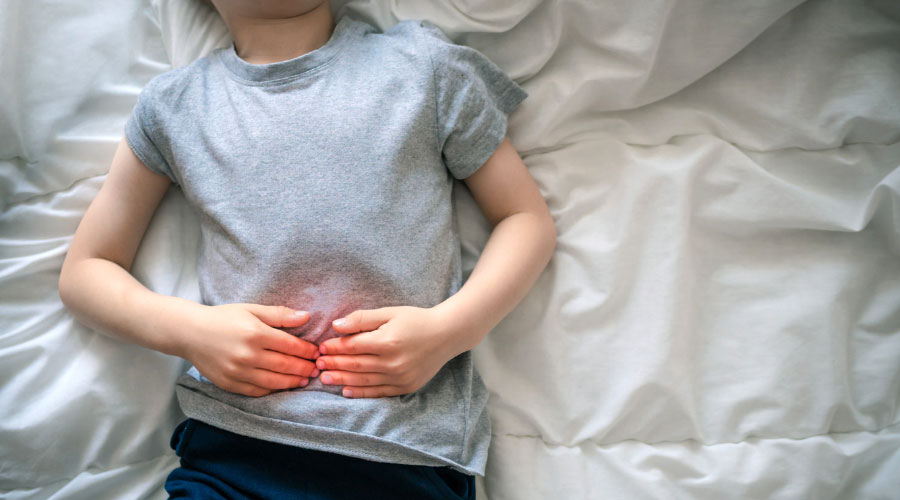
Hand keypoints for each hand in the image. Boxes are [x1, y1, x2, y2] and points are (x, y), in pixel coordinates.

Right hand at [179, 303, 319, 396]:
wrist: (189, 332)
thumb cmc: (223, 318)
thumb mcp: (252, 309)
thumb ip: (279, 315)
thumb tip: (306, 316)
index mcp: (255, 333)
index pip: (291, 346)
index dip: (307, 350)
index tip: (317, 352)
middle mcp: (248, 355)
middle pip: (285, 365)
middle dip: (304, 368)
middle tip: (316, 368)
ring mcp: (238, 372)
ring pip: (273, 382)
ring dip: (292, 382)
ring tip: (304, 380)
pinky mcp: (229, 383)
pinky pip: (256, 391)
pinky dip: (272, 390)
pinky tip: (281, 386)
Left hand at [315, 306, 460, 397]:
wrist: (447, 335)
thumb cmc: (417, 320)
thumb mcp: (390, 312)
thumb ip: (363, 318)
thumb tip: (336, 325)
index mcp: (387, 341)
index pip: (353, 346)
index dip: (335, 347)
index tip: (322, 347)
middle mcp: (393, 362)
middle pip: (355, 365)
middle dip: (334, 364)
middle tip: (317, 364)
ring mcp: (399, 377)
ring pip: (364, 381)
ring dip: (342, 380)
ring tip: (325, 378)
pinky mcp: (405, 387)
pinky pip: (378, 392)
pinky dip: (361, 393)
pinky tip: (346, 391)